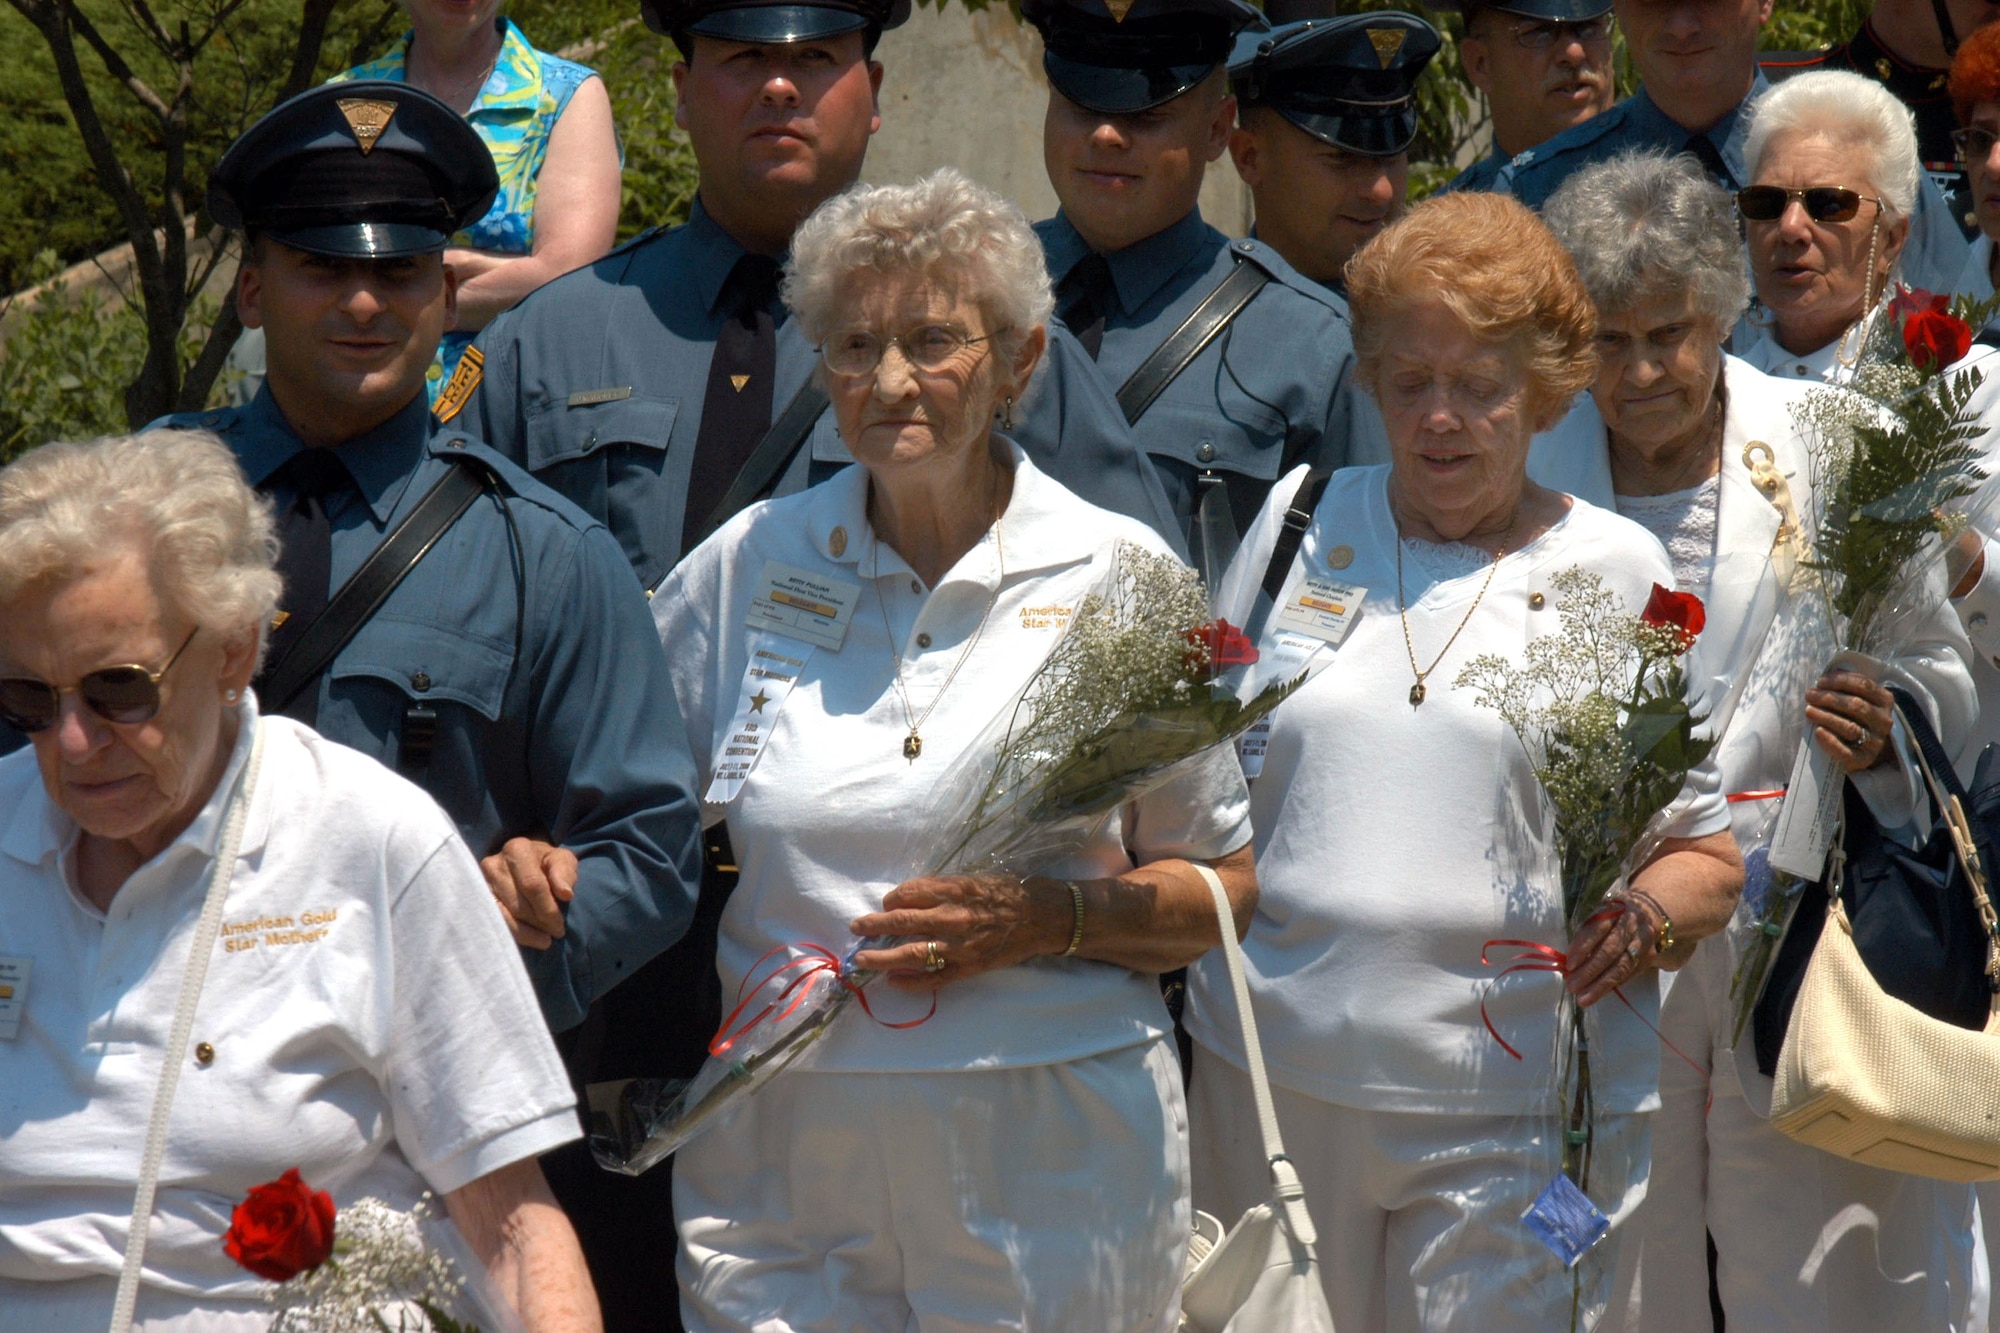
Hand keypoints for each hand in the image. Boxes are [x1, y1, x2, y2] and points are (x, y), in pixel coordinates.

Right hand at [480, 838, 577, 949]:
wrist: (522, 863)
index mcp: (517, 849)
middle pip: (518, 904)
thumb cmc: (545, 863)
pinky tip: (530, 939)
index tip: (560, 925)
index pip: (532, 884)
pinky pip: (495, 922)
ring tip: (545, 939)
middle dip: (540, 922)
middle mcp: (493, 864)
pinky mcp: (475, 900)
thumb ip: (564, 873)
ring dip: (527, 932)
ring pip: (505, 916)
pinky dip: (514, 934)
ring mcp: (480, 883)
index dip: (548, 908)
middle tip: (556, 932)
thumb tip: (565, 894)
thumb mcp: (562, 861)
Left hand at [849, 874, 1070, 991]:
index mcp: (954, 891)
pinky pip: (933, 978)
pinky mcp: (968, 967)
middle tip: (857, 927)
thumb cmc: (1012, 892)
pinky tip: (894, 982)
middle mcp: (952, 917)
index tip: (886, 903)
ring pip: (909, 953)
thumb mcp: (977, 879)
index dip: (892, 899)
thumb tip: (914, 895)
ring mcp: (958, 946)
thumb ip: (946, 887)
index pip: (909, 894)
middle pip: (901, 922)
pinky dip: (911, 982)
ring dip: (881, 957)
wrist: (1044, 918)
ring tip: (862, 959)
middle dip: (875, 926)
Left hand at [1565, 900, 1658, 1007]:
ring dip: (1601, 985)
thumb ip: (1586, 936)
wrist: (1648, 912)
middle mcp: (1632, 924)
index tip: (1569, 965)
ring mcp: (1644, 941)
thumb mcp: (1599, 917)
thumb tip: (1569, 965)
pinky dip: (1612, 985)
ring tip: (1584, 998)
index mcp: (1614, 910)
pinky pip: (1630, 974)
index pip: (1597, 929)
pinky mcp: (1650, 956)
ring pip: (1622, 966)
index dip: (1582, 947)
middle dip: (1589, 971)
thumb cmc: (1612, 917)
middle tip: (1572, 986)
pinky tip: (1598, 994)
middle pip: (1610, 950)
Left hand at [1805, 670, 1894, 772]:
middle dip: (1829, 698)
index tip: (1820, 681)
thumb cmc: (1858, 717)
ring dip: (1827, 717)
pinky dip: (1831, 741)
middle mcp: (1884, 721)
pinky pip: (1846, 751)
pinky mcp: (1863, 759)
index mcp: (1885, 701)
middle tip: (1809, 695)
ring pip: (1850, 727)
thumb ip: (1848, 687)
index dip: (1840, 681)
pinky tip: (1818, 732)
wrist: (1869, 749)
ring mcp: (1875, 741)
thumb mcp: (1861, 699)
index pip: (1864, 685)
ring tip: (1809, 710)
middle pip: (1856, 705)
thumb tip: (1825, 677)